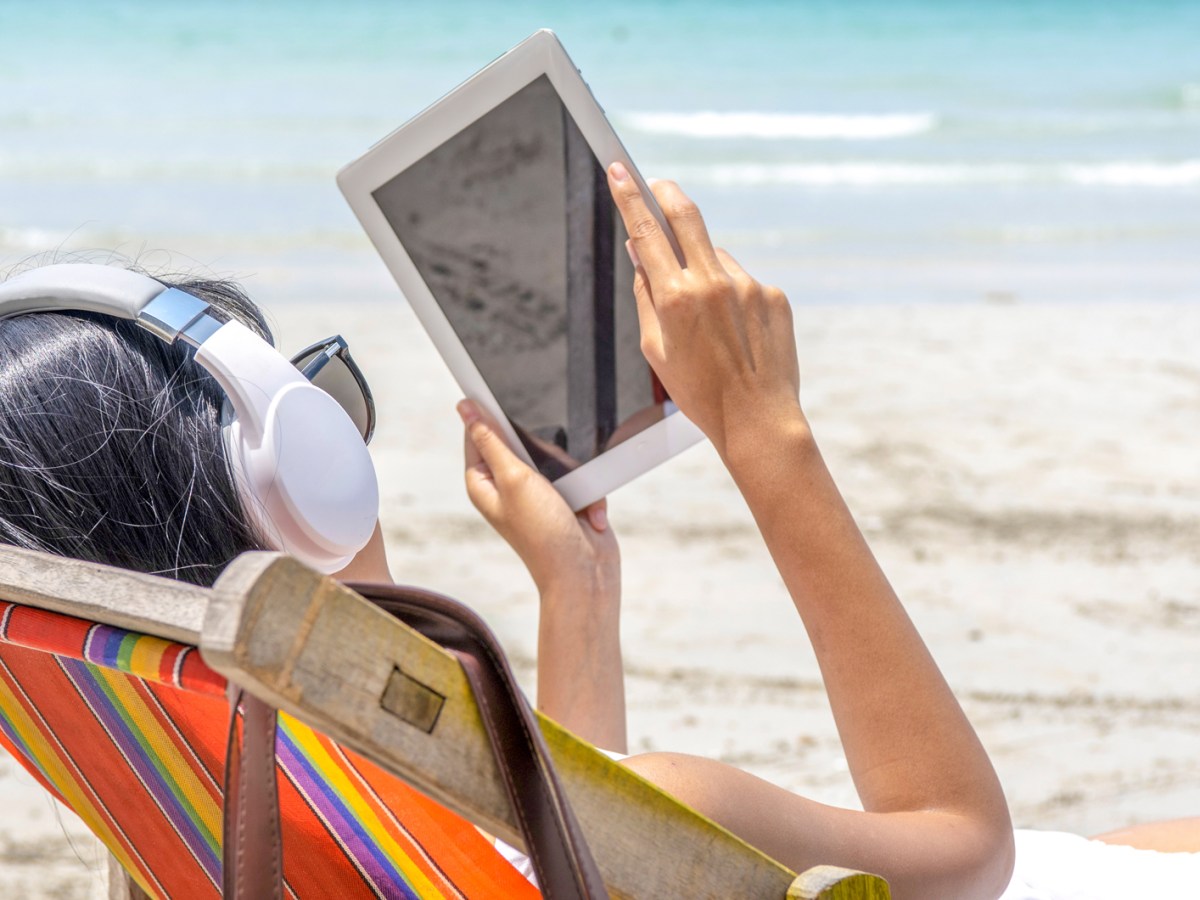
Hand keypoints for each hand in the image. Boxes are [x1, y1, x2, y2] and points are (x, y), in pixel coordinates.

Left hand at [457, 400, 617, 596]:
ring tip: (571, 499)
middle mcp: (507, 487)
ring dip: (572, 475)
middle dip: (546, 452)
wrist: (585, 573)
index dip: (491, 415)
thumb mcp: (513, 477)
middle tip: (547, 472)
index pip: (478, 433)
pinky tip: (586, 514)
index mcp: (483, 483)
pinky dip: (587, 493)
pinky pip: (579, 478)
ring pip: (556, 458)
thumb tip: (465, 407)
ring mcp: (537, 494)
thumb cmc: (544, 533)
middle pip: (523, 441)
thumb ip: (491, 439)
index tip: (504, 396)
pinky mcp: (564, 500)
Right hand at [607, 164, 802, 457]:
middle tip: (656, 184)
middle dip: (666, 193)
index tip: (620, 170)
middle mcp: (712, 283)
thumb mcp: (655, 349)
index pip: (645, 231)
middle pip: (686, 215)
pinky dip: (733, 296)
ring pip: (716, 258)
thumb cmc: (699, 392)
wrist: (757, 419)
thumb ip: (646, 296)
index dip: (629, 196)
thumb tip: (640, 255)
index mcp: (675, 298)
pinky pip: (743, 282)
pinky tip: (736, 334)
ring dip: (704, 271)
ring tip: (710, 323)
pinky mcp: (774, 295)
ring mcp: (748, 285)